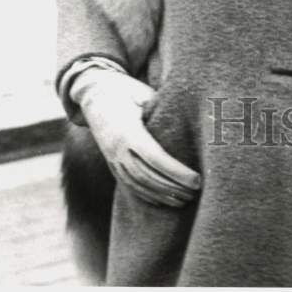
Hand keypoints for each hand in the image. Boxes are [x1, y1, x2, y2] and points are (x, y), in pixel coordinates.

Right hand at [72, 68, 200, 208]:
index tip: (196, 179)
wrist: (94, 92)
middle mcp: (117, 149)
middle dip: (173, 187)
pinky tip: (163, 201)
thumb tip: (191, 117)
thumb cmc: (126, 90)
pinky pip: (129, 185)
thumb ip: (162, 108)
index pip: (155, 158)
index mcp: (128, 131)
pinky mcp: (111, 163)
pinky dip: (146, 195)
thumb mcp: (143, 94)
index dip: (176, 172)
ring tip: (185, 200)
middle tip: (196, 190)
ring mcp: (112, 158)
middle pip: (148, 176)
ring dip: (162, 195)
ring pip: (138, 184)